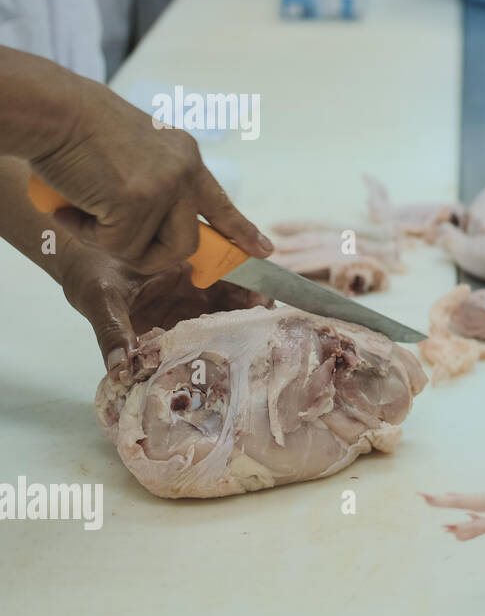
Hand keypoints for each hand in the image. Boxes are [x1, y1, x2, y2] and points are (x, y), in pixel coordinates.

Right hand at [28, 79, 271, 272]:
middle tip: (119, 239)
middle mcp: (183, 173)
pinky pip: (115, 246)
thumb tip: (151, 224)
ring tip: (84, 209)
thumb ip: (153, 181)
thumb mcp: (133, 149)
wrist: (53, 107)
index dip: (241, 231)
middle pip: (188, 244)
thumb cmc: (76, 127)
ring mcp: (164, 188)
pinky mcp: (137, 203)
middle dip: (154, 256)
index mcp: (184, 157)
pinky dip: (86, 233)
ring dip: (111, 241)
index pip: (219, 202)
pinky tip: (72, 205)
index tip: (263, 250)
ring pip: (150, 253)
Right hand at [60, 243, 270, 372]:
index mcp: (161, 335)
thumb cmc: (89, 277)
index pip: (195, 350)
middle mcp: (181, 321)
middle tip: (262, 320)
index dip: (220, 349)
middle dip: (244, 327)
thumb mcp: (100, 303)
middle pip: (221, 329)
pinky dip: (243, 279)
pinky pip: (228, 279)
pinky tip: (256, 276)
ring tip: (263, 298)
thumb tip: (120, 370)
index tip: (239, 345)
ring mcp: (192, 298)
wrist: (92, 244)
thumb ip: (112, 333)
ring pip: (230, 306)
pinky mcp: (199, 274)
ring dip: (249, 304)